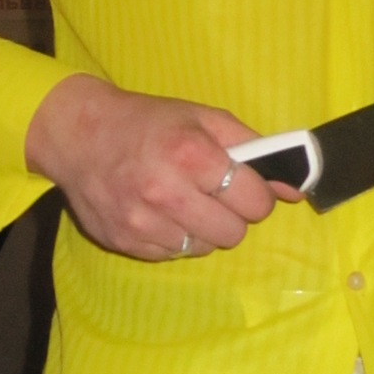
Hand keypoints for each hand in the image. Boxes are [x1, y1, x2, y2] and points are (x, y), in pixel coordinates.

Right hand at [24, 74, 298, 261]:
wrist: (79, 136)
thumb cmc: (149, 123)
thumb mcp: (204, 119)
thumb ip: (255, 150)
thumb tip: (294, 190)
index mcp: (191, 154)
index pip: (254, 201)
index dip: (255, 194)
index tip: (242, 185)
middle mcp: (166, 192)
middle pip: (233, 233)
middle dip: (231, 214)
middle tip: (213, 194)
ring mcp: (142, 222)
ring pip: (204, 248)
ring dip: (202, 228)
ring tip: (183, 201)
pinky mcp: (125, 243)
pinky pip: (174, 255)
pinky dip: (175, 238)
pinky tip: (160, 212)